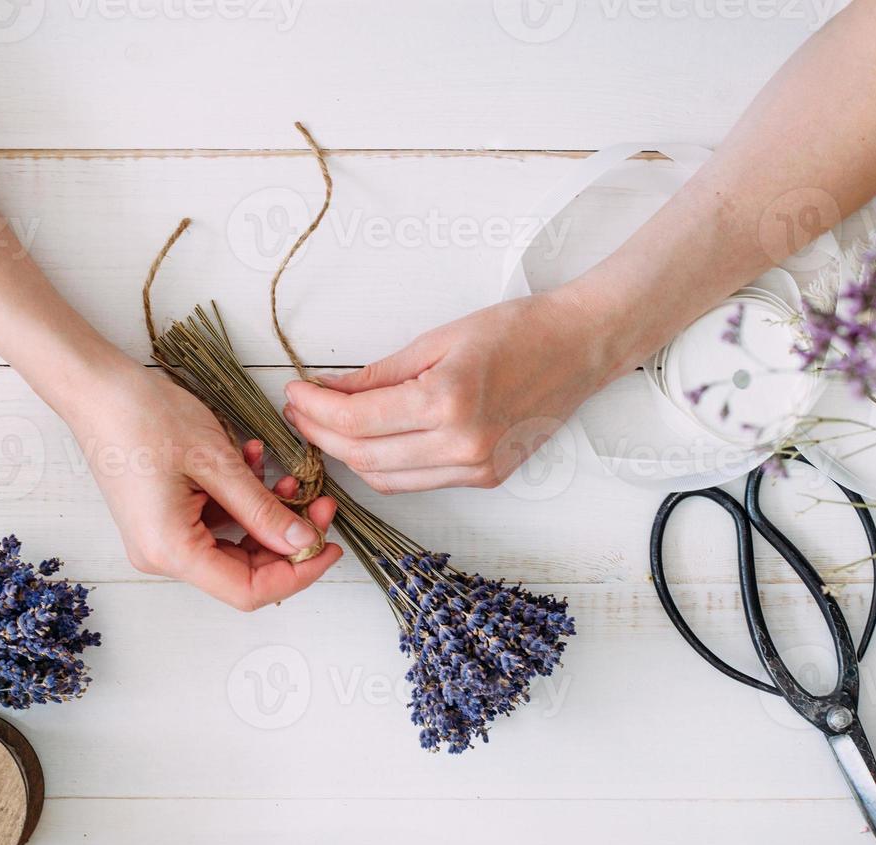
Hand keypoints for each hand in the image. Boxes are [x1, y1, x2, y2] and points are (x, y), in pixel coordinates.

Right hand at [60, 356, 342, 609]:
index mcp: (170, 550)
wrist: (95, 389)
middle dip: (287, 539)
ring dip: (266, 514)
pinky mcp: (163, 518)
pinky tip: (253, 462)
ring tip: (287, 474)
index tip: (328, 547)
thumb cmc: (142, 416)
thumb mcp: (216, 461)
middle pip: (242, 571)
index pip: (247, 590)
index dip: (296, 575)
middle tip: (321, 504)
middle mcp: (162, 554)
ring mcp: (160, 537)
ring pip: (233, 545)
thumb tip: (302, 542)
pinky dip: (241, 499)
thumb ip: (261, 509)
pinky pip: (215, 523)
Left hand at [282, 287, 634, 493]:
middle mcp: (461, 445)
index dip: (314, 410)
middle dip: (320, 436)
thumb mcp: (438, 339)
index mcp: (447, 401)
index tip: (294, 393)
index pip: (356, 421)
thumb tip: (327, 391)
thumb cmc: (518, 331)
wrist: (580, 347)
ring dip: (348, 456)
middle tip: (300, 410)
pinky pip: (416, 482)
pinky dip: (384, 465)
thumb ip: (378, 374)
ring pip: (385, 479)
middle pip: (363, 457)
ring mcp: (475, 468)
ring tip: (325, 426)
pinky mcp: (485, 478)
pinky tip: (368, 442)